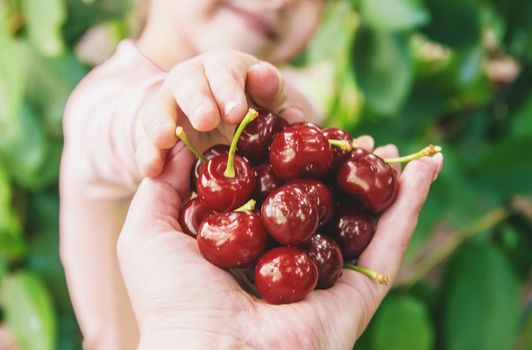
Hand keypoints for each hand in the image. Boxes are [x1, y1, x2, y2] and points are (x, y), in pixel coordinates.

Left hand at [117, 136, 442, 348]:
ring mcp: (326, 276)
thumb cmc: (172, 298)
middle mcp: (290, 261)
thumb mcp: (151, 232)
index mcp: (250, 247)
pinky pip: (390, 243)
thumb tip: (179, 146)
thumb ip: (164, 187)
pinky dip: (412, 205)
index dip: (288, 159)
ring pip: (361, 220)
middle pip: (322, 204)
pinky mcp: (358, 292)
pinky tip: (425, 168)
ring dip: (379, 182)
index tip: (297, 127)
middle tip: (351, 137)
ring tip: (389, 147)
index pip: (276, 193)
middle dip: (338, 170)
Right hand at [135, 49, 305, 176]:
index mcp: (224, 69)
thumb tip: (297, 116)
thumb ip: (280, 109)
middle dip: (198, 101)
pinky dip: (147, 153)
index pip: (226, 71)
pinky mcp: (154, 131)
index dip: (230, 89)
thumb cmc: (249, 108)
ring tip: (165, 139)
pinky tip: (151, 169)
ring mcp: (169, 103)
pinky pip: (145, 139)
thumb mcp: (267, 105)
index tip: (237, 112)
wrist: (215, 120)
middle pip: (189, 83)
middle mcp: (193, 79)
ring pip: (159, 106)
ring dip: (161, 122)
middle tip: (207, 121)